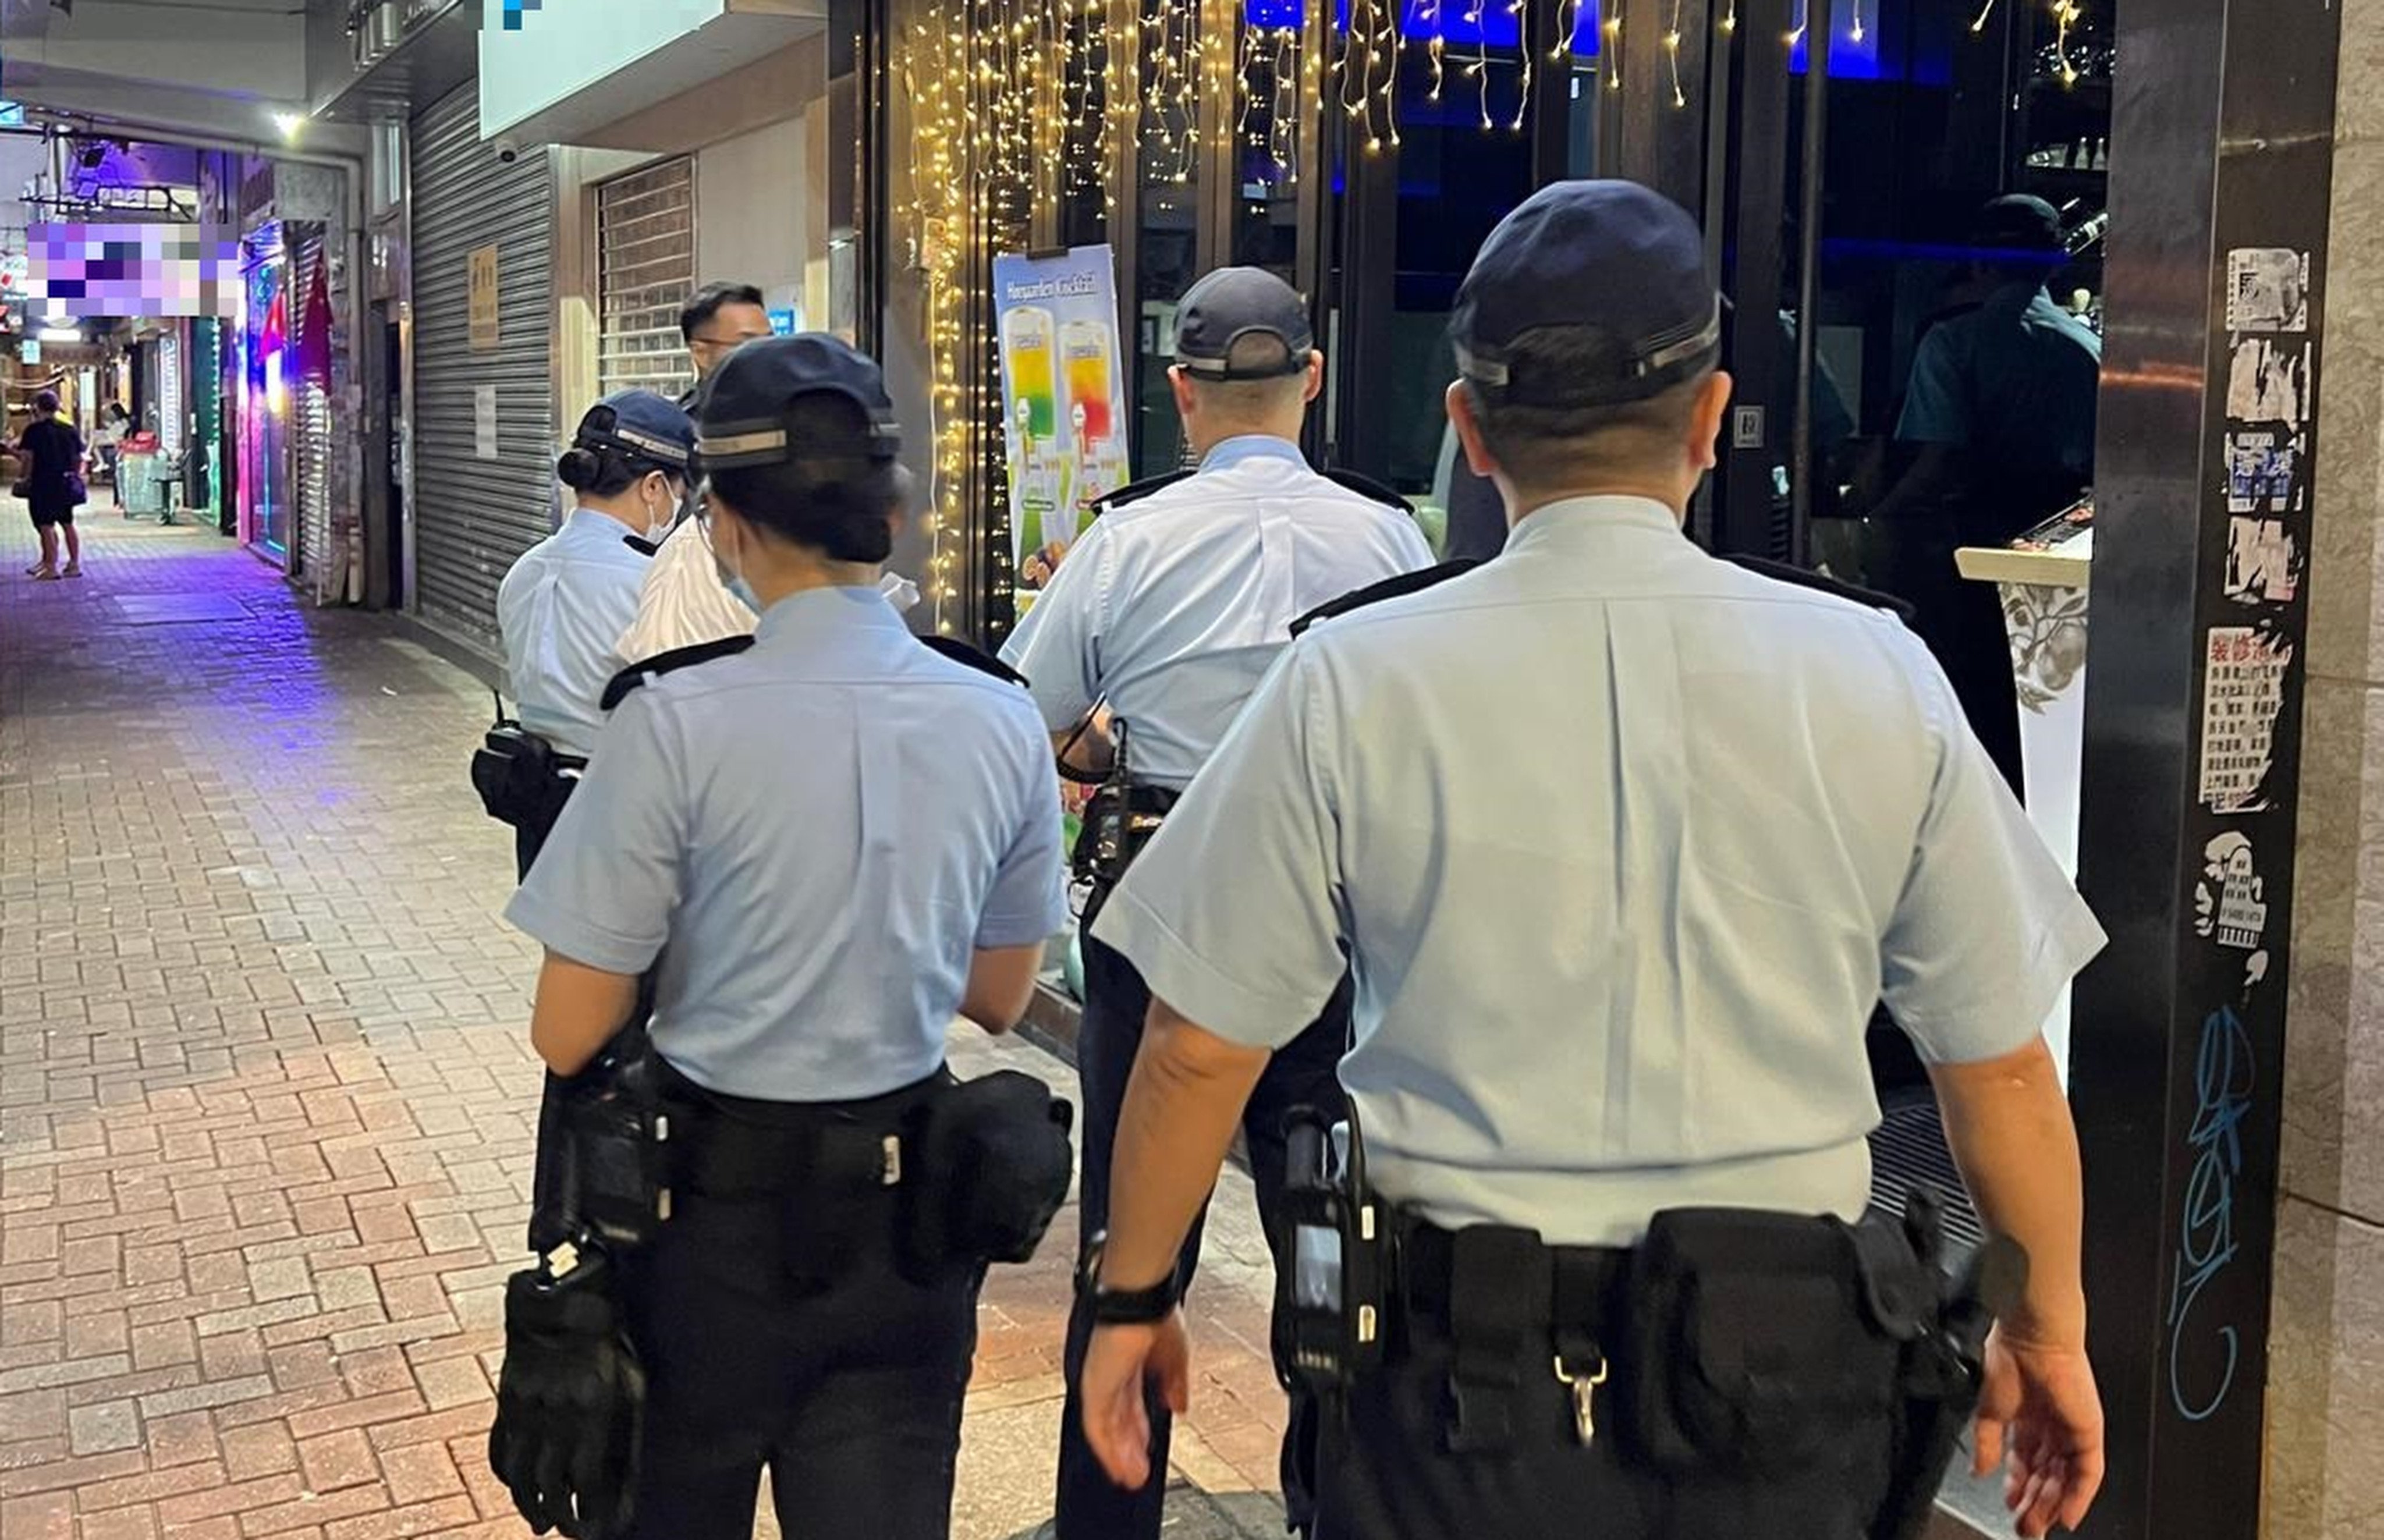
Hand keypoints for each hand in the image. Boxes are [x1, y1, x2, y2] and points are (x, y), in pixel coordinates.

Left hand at [1078, 1311, 1191, 1489]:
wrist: (1140, 1299)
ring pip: (1107, 1429)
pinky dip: (1109, 1450)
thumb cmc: (1155, 1314)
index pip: (1131, 1403)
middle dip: (1130, 1448)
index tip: (1147, 1448)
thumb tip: (1179, 1408)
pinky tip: (1119, 1467)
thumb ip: (1175, 1384)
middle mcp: (1111, 1374)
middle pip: (1119, 1420)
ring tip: (1131, 1479)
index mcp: (1128, 1363)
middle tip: (1137, 1472)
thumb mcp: (1175, 1356)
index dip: (1139, 1429)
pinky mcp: (1094, 1388)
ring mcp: (1100, 1382)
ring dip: (1120, 1456)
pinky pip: (1097, 1428)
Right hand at [1972, 1325, 2104, 1536]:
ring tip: (2038, 1526)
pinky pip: (2088, 1473)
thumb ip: (1987, 1443)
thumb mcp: (1989, 1411)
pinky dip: (2077, 1496)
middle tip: (2024, 1527)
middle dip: (2033, 1503)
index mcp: (2027, 1418)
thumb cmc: (2008, 1361)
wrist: (2030, 1339)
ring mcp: (2071, 1431)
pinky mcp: (2088, 1433)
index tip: (2009, 1506)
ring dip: (2051, 1504)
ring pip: (2065, 1478)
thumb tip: (1979, 1472)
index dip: (2017, 1486)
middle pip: (2045, 1475)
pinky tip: (2066, 1515)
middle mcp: (2051, 1427)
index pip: (2025, 1463)